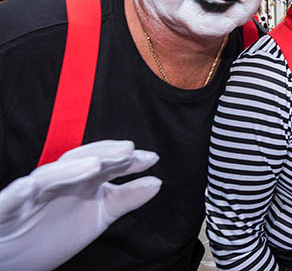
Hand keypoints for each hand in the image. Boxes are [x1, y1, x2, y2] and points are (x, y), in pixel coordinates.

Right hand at [0, 140, 160, 270]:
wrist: (15, 259)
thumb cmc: (55, 230)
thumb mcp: (99, 214)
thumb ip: (127, 197)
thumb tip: (158, 181)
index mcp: (79, 180)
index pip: (105, 164)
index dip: (127, 160)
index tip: (151, 159)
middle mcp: (56, 182)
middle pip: (79, 162)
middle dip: (103, 155)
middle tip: (128, 151)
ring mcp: (30, 196)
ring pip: (47, 177)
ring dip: (69, 170)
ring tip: (93, 165)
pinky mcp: (5, 212)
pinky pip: (8, 202)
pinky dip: (17, 194)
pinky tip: (26, 188)